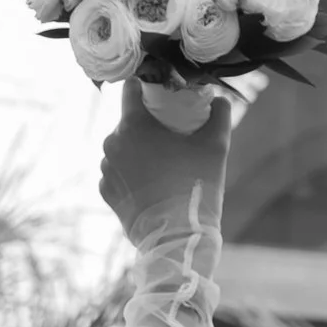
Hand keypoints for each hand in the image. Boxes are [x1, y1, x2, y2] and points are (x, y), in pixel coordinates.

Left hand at [98, 79, 230, 255]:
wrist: (176, 238)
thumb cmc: (195, 187)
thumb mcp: (216, 147)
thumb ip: (219, 116)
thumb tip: (220, 100)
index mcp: (133, 125)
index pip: (130, 90)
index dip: (143, 88)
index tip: (154, 95)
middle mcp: (112, 143)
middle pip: (127, 123)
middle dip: (144, 128)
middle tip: (168, 142)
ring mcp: (107, 169)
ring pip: (121, 150)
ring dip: (136, 153)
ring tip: (160, 169)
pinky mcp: (106, 193)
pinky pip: (117, 175)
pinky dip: (129, 176)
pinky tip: (149, 186)